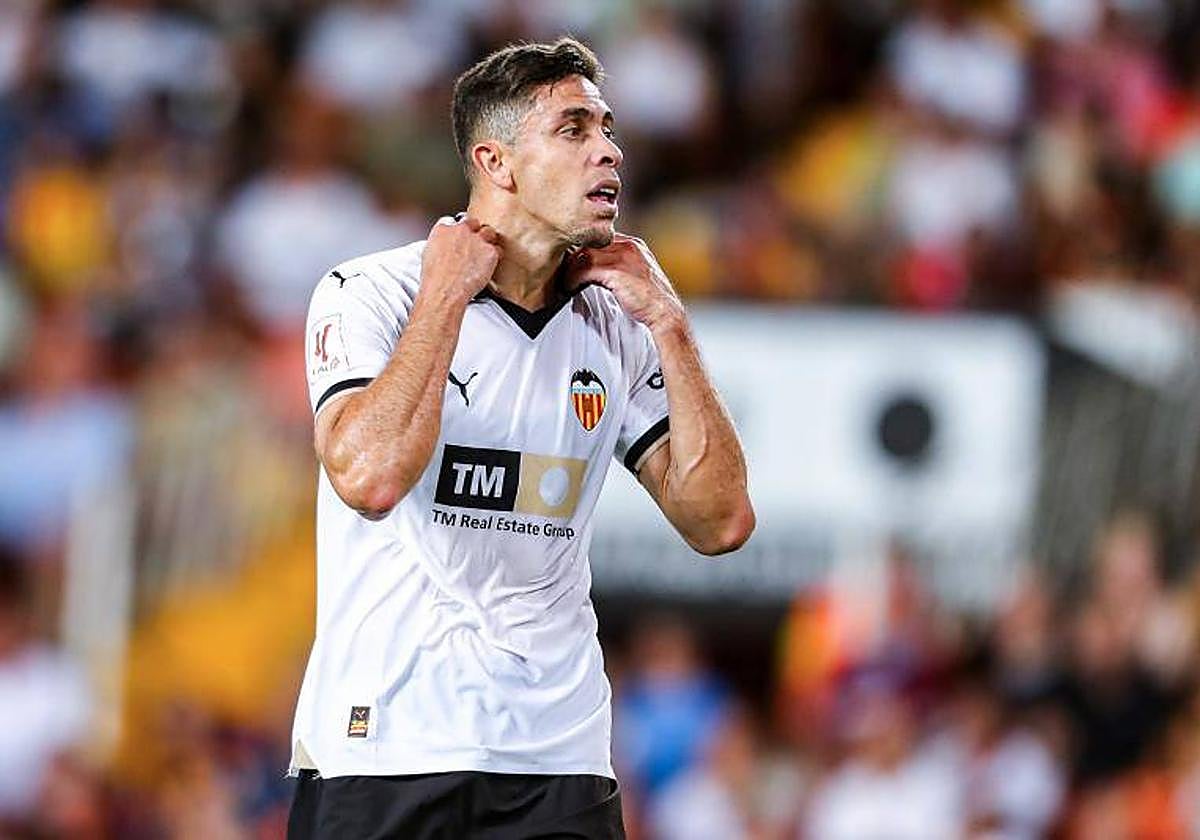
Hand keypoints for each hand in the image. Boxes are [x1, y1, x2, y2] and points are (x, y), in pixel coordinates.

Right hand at [422, 217, 501, 300]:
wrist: (445, 289)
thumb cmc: (436, 278)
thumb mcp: (429, 255)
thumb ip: (439, 245)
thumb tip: (445, 248)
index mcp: (443, 230)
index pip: (452, 221)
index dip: (457, 230)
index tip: (459, 238)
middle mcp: (461, 230)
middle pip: (472, 222)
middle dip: (474, 232)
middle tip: (473, 245)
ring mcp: (477, 239)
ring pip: (488, 232)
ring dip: (488, 240)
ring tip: (484, 253)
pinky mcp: (490, 251)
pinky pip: (497, 250)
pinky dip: (495, 257)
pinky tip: (488, 265)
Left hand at [567, 234, 683, 331]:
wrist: (665, 314)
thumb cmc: (649, 301)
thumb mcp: (635, 276)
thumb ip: (617, 267)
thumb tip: (593, 271)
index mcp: (633, 244)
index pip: (598, 239)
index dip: (581, 251)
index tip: (570, 266)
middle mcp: (629, 245)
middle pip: (589, 243)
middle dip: (572, 258)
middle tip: (562, 274)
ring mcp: (624, 257)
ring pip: (584, 253)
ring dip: (570, 269)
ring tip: (565, 283)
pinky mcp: (617, 272)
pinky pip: (585, 268)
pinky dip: (573, 278)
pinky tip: (570, 288)